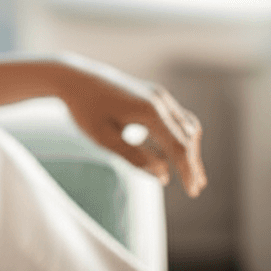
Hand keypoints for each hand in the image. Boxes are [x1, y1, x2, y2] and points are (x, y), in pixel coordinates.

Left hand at [56, 53, 206, 197]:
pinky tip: (170, 155)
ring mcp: (158, 95)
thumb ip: (134, 156)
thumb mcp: (104, 138)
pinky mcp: (153, 95)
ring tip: (190, 174)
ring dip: (189, 150)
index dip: (187, 171)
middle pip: (188, 136)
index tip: (193, 193)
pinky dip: (179, 137)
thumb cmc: (85, 109)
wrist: (74, 77)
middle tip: (196, 189)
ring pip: (186, 126)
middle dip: (192, 163)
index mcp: (149, 111)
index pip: (178, 146)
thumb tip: (164, 175)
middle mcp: (160, 100)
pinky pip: (175, 118)